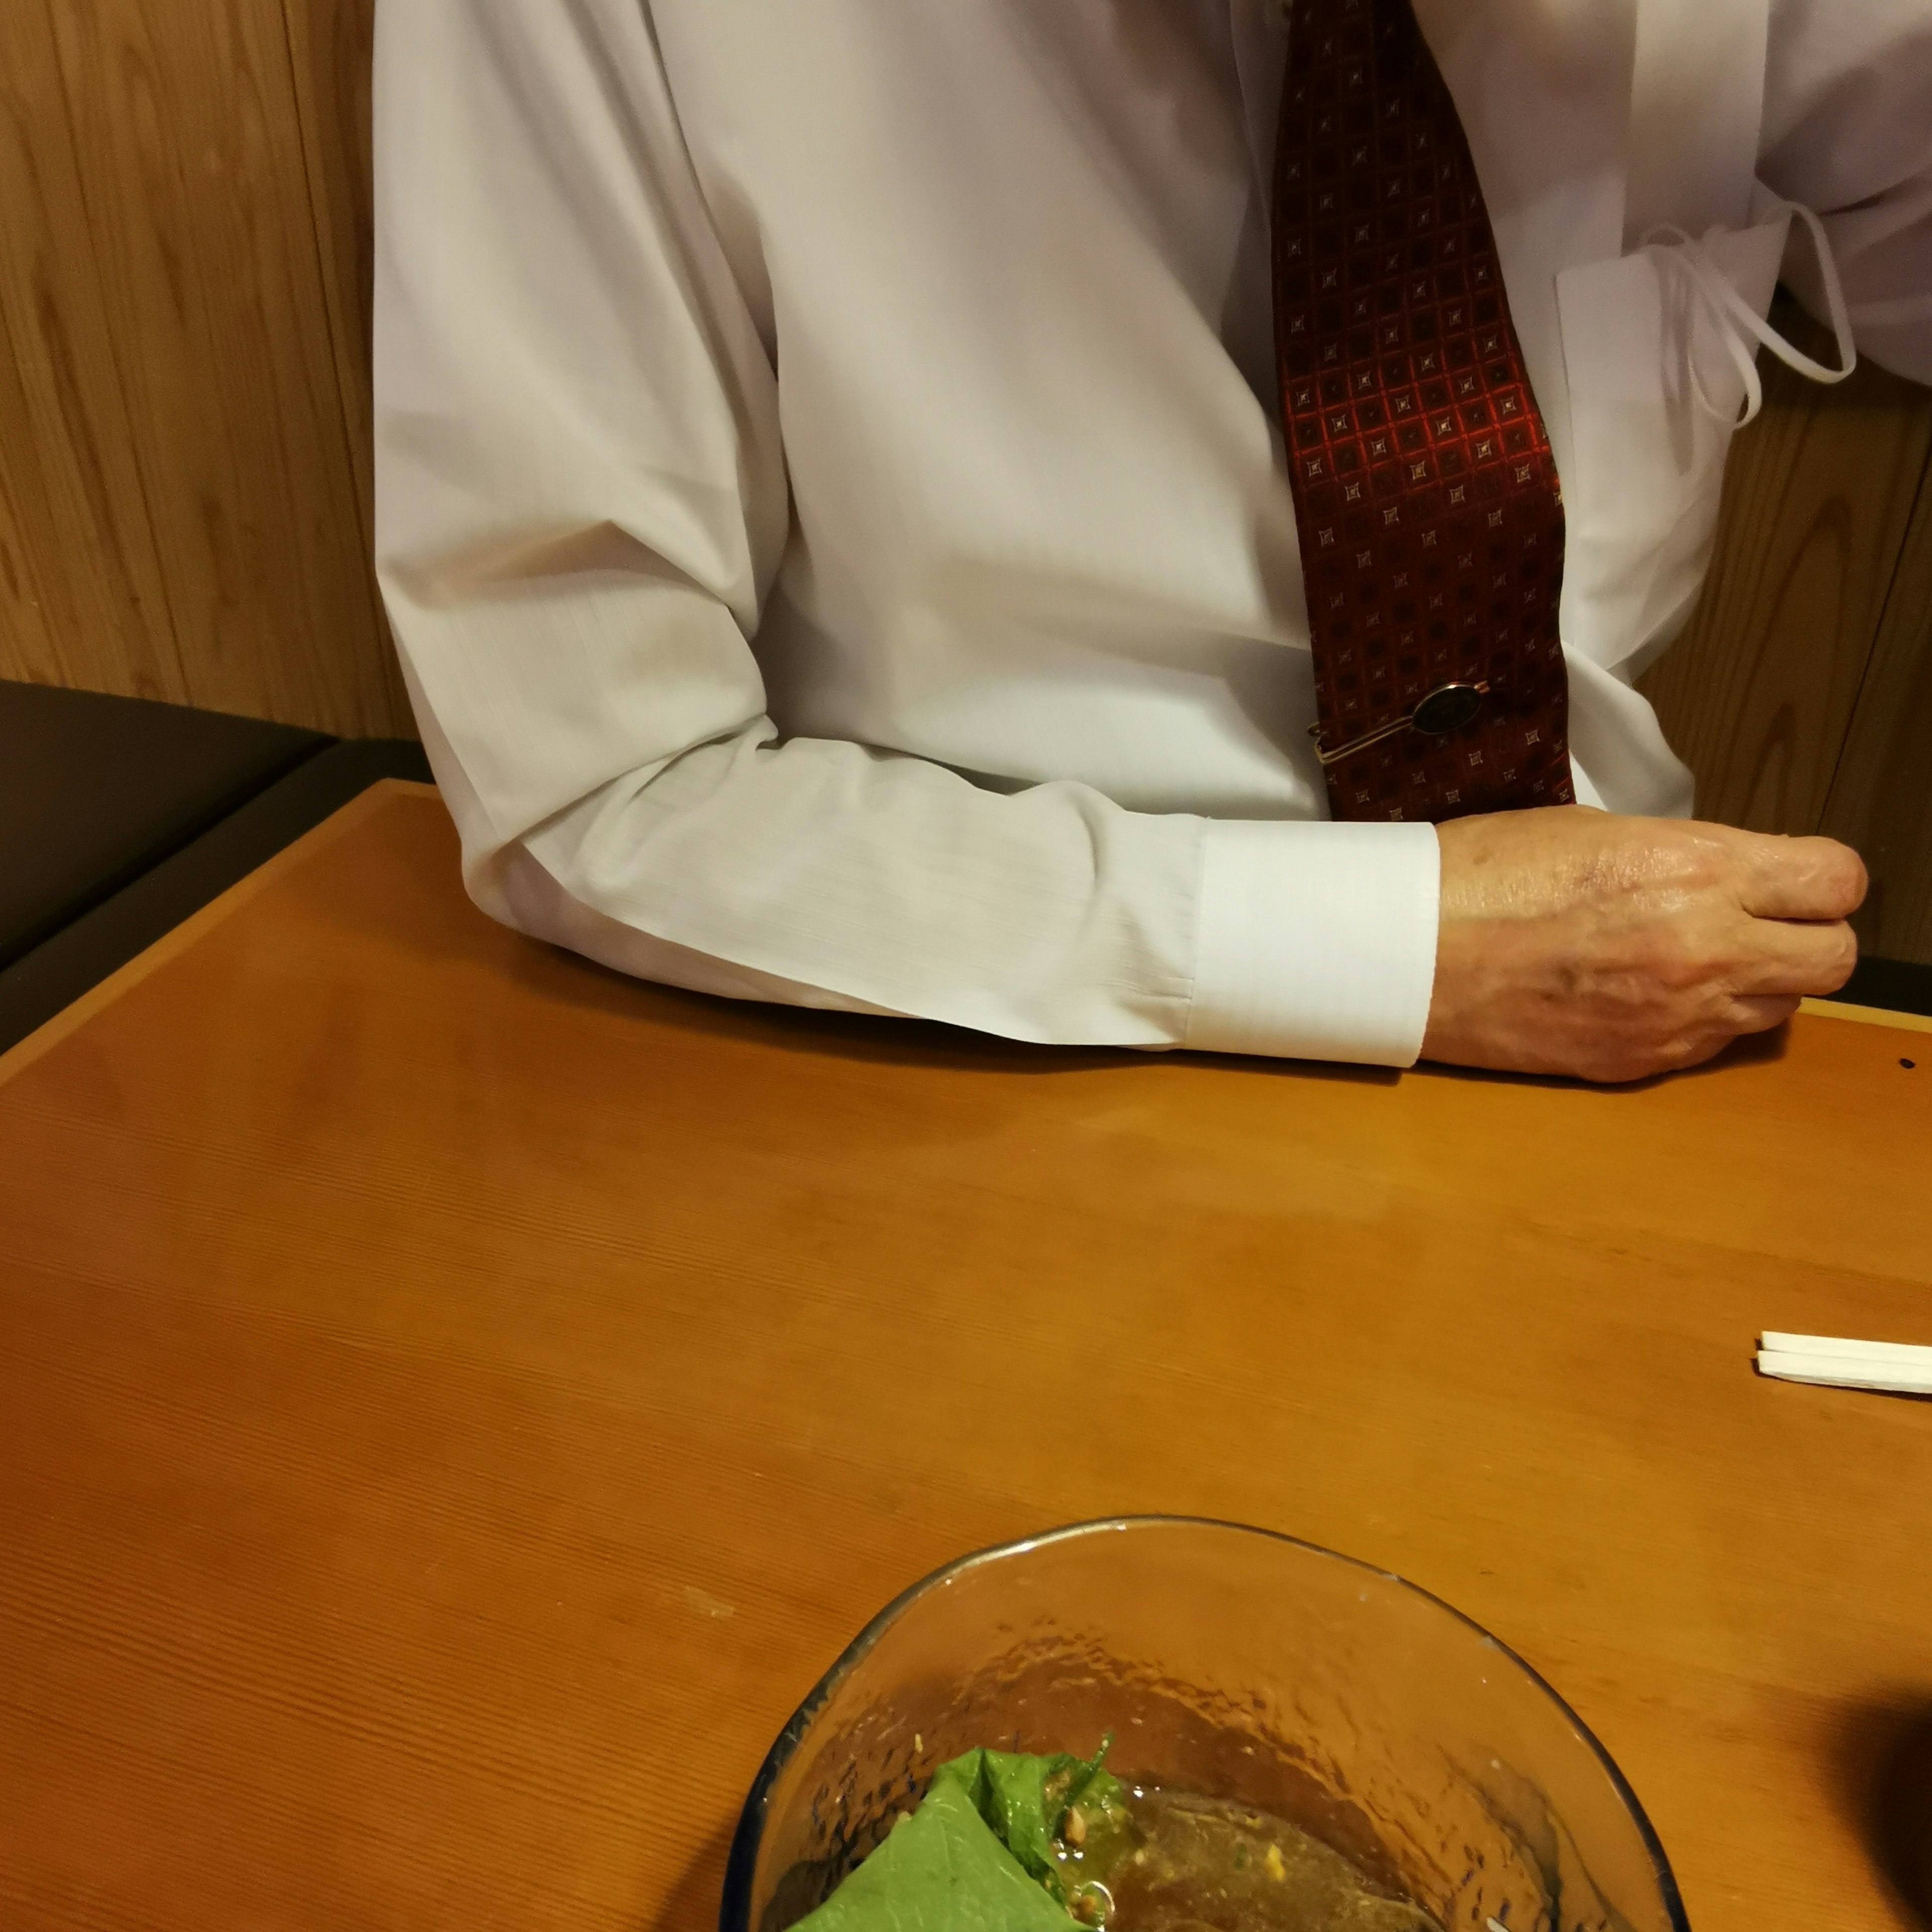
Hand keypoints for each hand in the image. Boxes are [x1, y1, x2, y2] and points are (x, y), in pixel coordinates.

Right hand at [1422, 806, 1865, 1082]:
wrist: (1411, 953)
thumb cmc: (1484, 876)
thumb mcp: (1597, 829)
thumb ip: (1683, 856)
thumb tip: (1727, 876)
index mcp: (1698, 870)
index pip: (1836, 882)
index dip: (1820, 879)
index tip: (1794, 878)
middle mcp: (1705, 947)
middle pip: (1834, 958)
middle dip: (1809, 937)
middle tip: (1762, 922)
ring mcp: (1677, 1014)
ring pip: (1780, 1007)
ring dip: (1756, 982)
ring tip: (1693, 957)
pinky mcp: (1643, 1060)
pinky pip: (1715, 1044)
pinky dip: (1699, 1019)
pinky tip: (1645, 991)